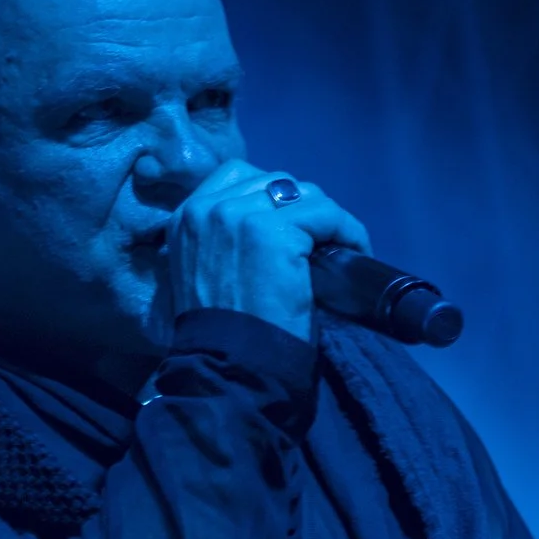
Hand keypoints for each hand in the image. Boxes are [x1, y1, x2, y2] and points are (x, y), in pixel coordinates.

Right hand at [164, 160, 369, 341]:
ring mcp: (240, 215)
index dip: (270, 197)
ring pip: (304, 193)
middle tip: (317, 242)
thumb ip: (219, 241)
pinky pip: (326, 213)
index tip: (290, 227)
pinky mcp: (275, 231)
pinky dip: (347, 231)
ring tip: (337, 249)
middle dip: (300, 207)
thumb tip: (261, 227)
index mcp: (185, 217)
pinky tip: (353, 253)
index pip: (236, 175)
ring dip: (326, 218)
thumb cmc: (219, 332)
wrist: (229, 362)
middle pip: (274, 180)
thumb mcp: (202, 272)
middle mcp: (207, 208)